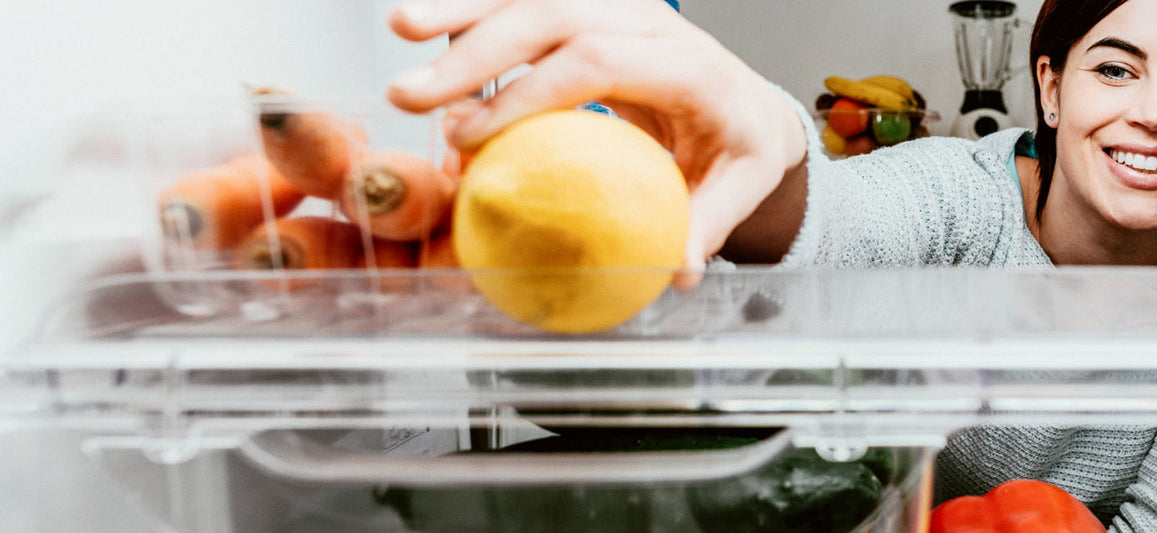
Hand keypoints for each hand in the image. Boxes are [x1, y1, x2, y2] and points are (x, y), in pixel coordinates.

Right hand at [386, 0, 807, 288]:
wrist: (749, 105)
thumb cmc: (737, 147)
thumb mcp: (739, 188)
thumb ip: (705, 225)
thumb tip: (675, 271)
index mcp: (688, 66)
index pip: (600, 60)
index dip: (530, 93)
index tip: (473, 136)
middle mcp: (651, 23)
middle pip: (555, 16)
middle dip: (476, 51)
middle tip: (413, 96)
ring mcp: (618, 8)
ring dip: (462, 12)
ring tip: (400, 29)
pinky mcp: (591, 10)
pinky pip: (526, 1)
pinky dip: (474, 10)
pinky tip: (424, 26)